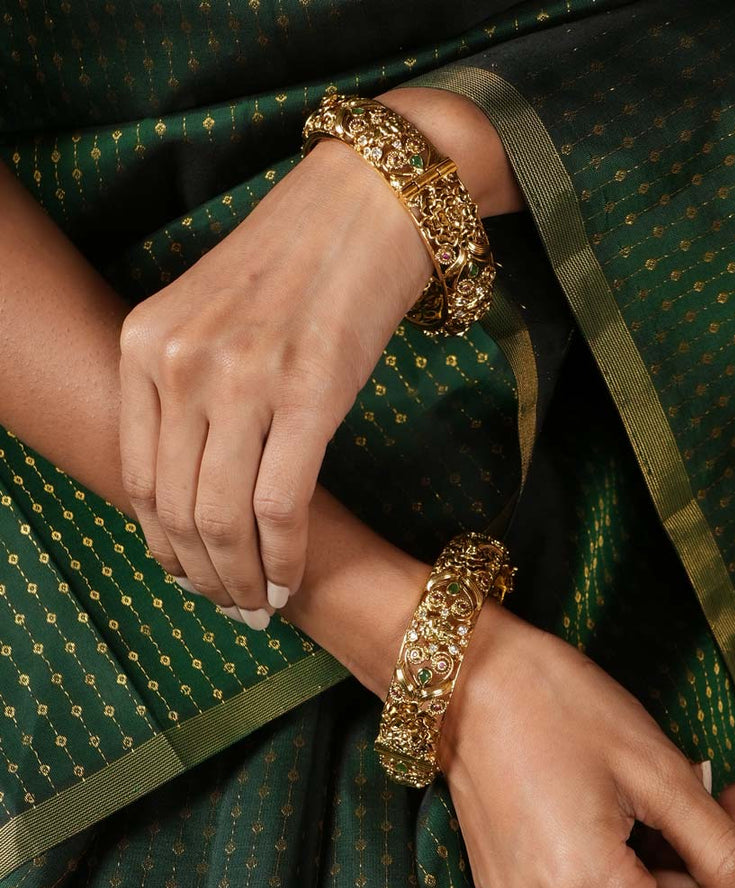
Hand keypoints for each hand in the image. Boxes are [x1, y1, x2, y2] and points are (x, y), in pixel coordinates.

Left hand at [117, 136, 431, 628]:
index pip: (137, 478)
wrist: (368, 206)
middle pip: (176, 509)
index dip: (163, 546)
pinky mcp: (309, 394)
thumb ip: (191, 391)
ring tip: (259, 603)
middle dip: (202, 575)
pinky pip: (282, 504)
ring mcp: (241, 379)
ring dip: (239, 577)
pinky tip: (290, 576)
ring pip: (223, 517)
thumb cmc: (299, 263)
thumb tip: (202, 486)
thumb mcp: (214, 317)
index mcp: (143, 344)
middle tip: (230, 606)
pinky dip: (284, 554)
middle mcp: (178, 363)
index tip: (192, 577)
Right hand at [440, 607, 734, 887]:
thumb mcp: (655, 768)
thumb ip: (717, 848)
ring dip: (669, 861)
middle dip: (711, 870)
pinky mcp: (507, 885)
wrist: (464, 678)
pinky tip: (639, 810)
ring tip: (689, 791)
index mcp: (583, 883)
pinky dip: (627, 862)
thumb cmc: (556, 704)